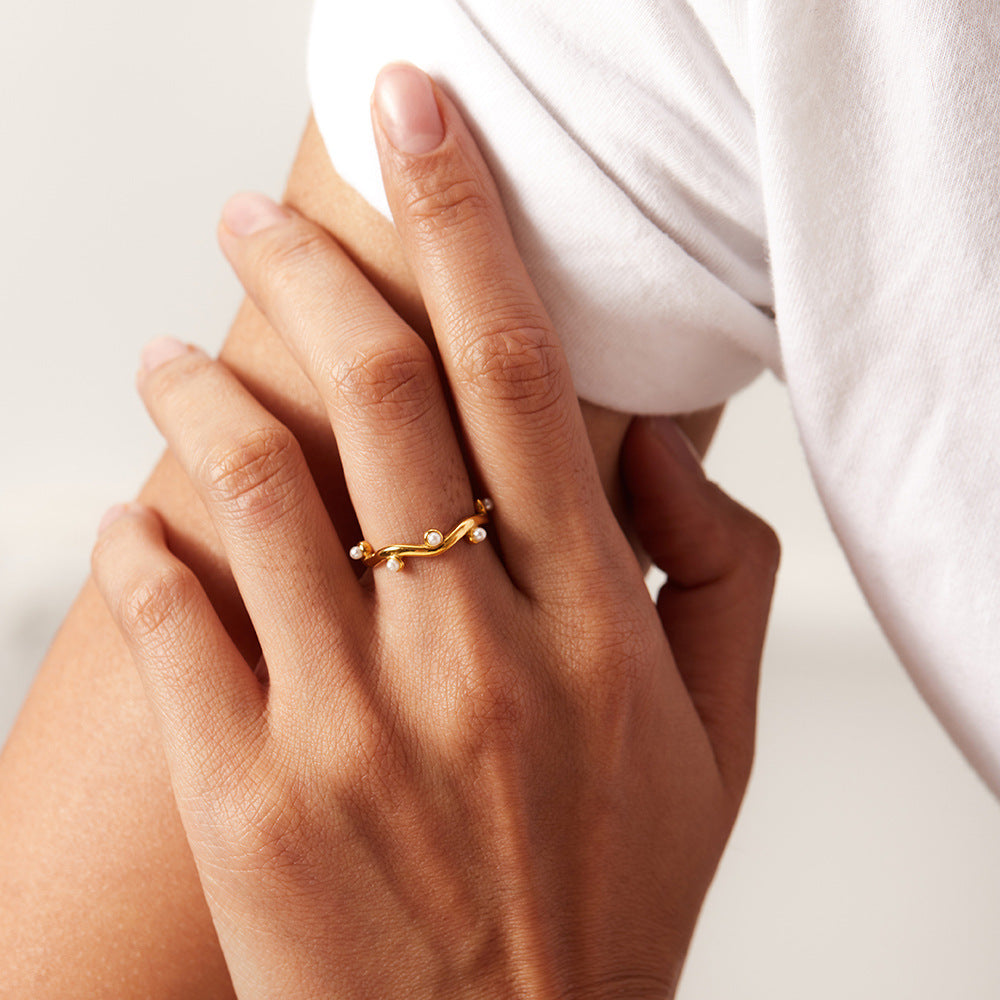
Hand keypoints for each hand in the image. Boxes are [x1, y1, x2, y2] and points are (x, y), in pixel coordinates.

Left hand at [92, 64, 778, 998]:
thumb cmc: (608, 898)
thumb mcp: (716, 742)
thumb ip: (713, 576)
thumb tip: (648, 449)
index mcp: (593, 626)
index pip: (518, 368)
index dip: (465, 220)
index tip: (419, 122)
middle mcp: (474, 656)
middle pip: (373, 388)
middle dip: (302, 268)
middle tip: (253, 220)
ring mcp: (349, 727)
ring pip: (250, 483)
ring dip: (196, 388)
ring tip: (172, 350)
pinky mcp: (247, 795)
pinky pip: (165, 613)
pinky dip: (138, 535)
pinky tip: (141, 511)